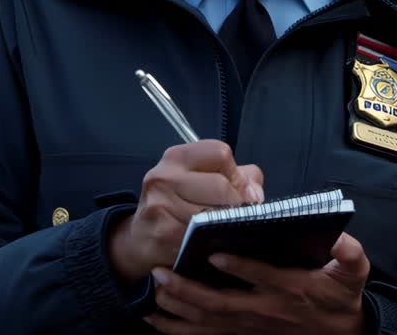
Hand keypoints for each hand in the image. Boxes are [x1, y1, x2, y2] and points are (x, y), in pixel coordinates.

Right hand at [108, 140, 263, 284]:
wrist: (141, 238)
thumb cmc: (176, 206)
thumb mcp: (201, 181)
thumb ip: (237, 178)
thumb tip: (255, 193)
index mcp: (176, 157)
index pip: (220, 153)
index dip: (235, 175)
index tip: (238, 192)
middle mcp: (164, 176)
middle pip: (221, 185)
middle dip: (235, 203)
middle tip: (235, 216)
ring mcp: (161, 204)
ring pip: (214, 213)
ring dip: (225, 225)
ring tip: (221, 230)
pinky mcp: (163, 232)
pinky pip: (202, 236)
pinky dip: (212, 241)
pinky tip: (209, 243)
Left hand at [145, 232, 370, 334]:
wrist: (339, 334)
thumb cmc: (339, 298)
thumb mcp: (352, 274)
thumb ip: (350, 255)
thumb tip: (342, 239)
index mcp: (289, 288)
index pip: (262, 277)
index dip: (238, 268)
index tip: (214, 253)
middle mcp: (264, 309)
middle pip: (221, 303)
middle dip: (189, 290)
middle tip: (162, 272)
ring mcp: (249, 325)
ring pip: (208, 320)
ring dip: (179, 306)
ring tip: (154, 289)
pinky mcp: (241, 333)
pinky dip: (178, 329)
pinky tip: (155, 319)